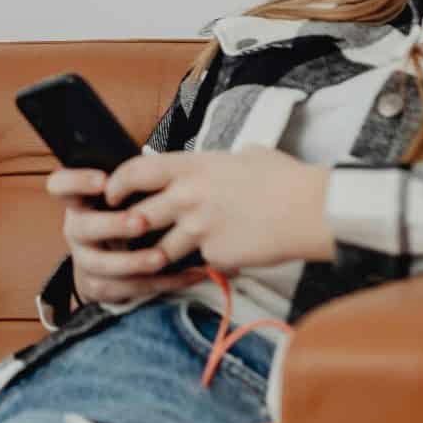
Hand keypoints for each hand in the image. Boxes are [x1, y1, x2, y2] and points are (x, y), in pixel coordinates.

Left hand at [50, 149, 334, 303]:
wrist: (311, 209)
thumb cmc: (284, 179)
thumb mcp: (247, 156)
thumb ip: (222, 162)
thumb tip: (226, 159)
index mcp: (192, 166)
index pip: (135, 172)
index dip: (116, 185)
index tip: (112, 194)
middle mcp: (188, 196)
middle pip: (138, 216)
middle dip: (129, 229)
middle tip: (128, 234)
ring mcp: (199, 228)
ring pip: (162, 249)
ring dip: (161, 256)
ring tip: (162, 259)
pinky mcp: (215, 255)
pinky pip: (199, 264)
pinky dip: (204, 265)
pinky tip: (217, 261)